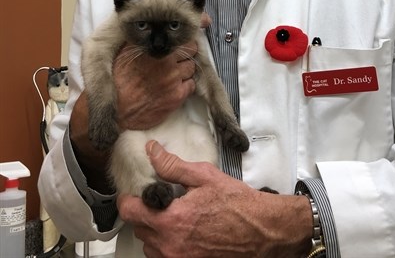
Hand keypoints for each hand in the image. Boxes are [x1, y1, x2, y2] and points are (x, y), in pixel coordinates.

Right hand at [114, 42, 196, 130]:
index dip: (181, 42)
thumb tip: (152, 32)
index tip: (179, 44)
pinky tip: (175, 86)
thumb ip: (142, 40)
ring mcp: (174, 79)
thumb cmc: (119, 80)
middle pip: (191, 51)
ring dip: (185, 69)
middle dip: (186, 54)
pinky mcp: (177, 95)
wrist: (119, 107)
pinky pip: (191, 85)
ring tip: (174, 73)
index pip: (182, 39)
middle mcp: (167, 62)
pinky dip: (186, 85)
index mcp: (155, 49)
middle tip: (178, 58)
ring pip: (191, 68)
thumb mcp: (125, 52)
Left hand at [117, 141, 312, 257]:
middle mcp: (171, 245)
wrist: (262, 230)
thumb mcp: (204, 176)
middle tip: (160, 199)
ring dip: (155, 230)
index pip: (130, 212)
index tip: (133, 192)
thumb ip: (172, 165)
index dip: (128, 198)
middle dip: (144, 212)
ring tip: (174, 216)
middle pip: (139, 229)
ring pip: (150, 245)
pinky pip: (165, 256)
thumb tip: (152, 152)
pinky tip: (183, 231)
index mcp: (172, 220)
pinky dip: (167, 244)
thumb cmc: (238, 204)